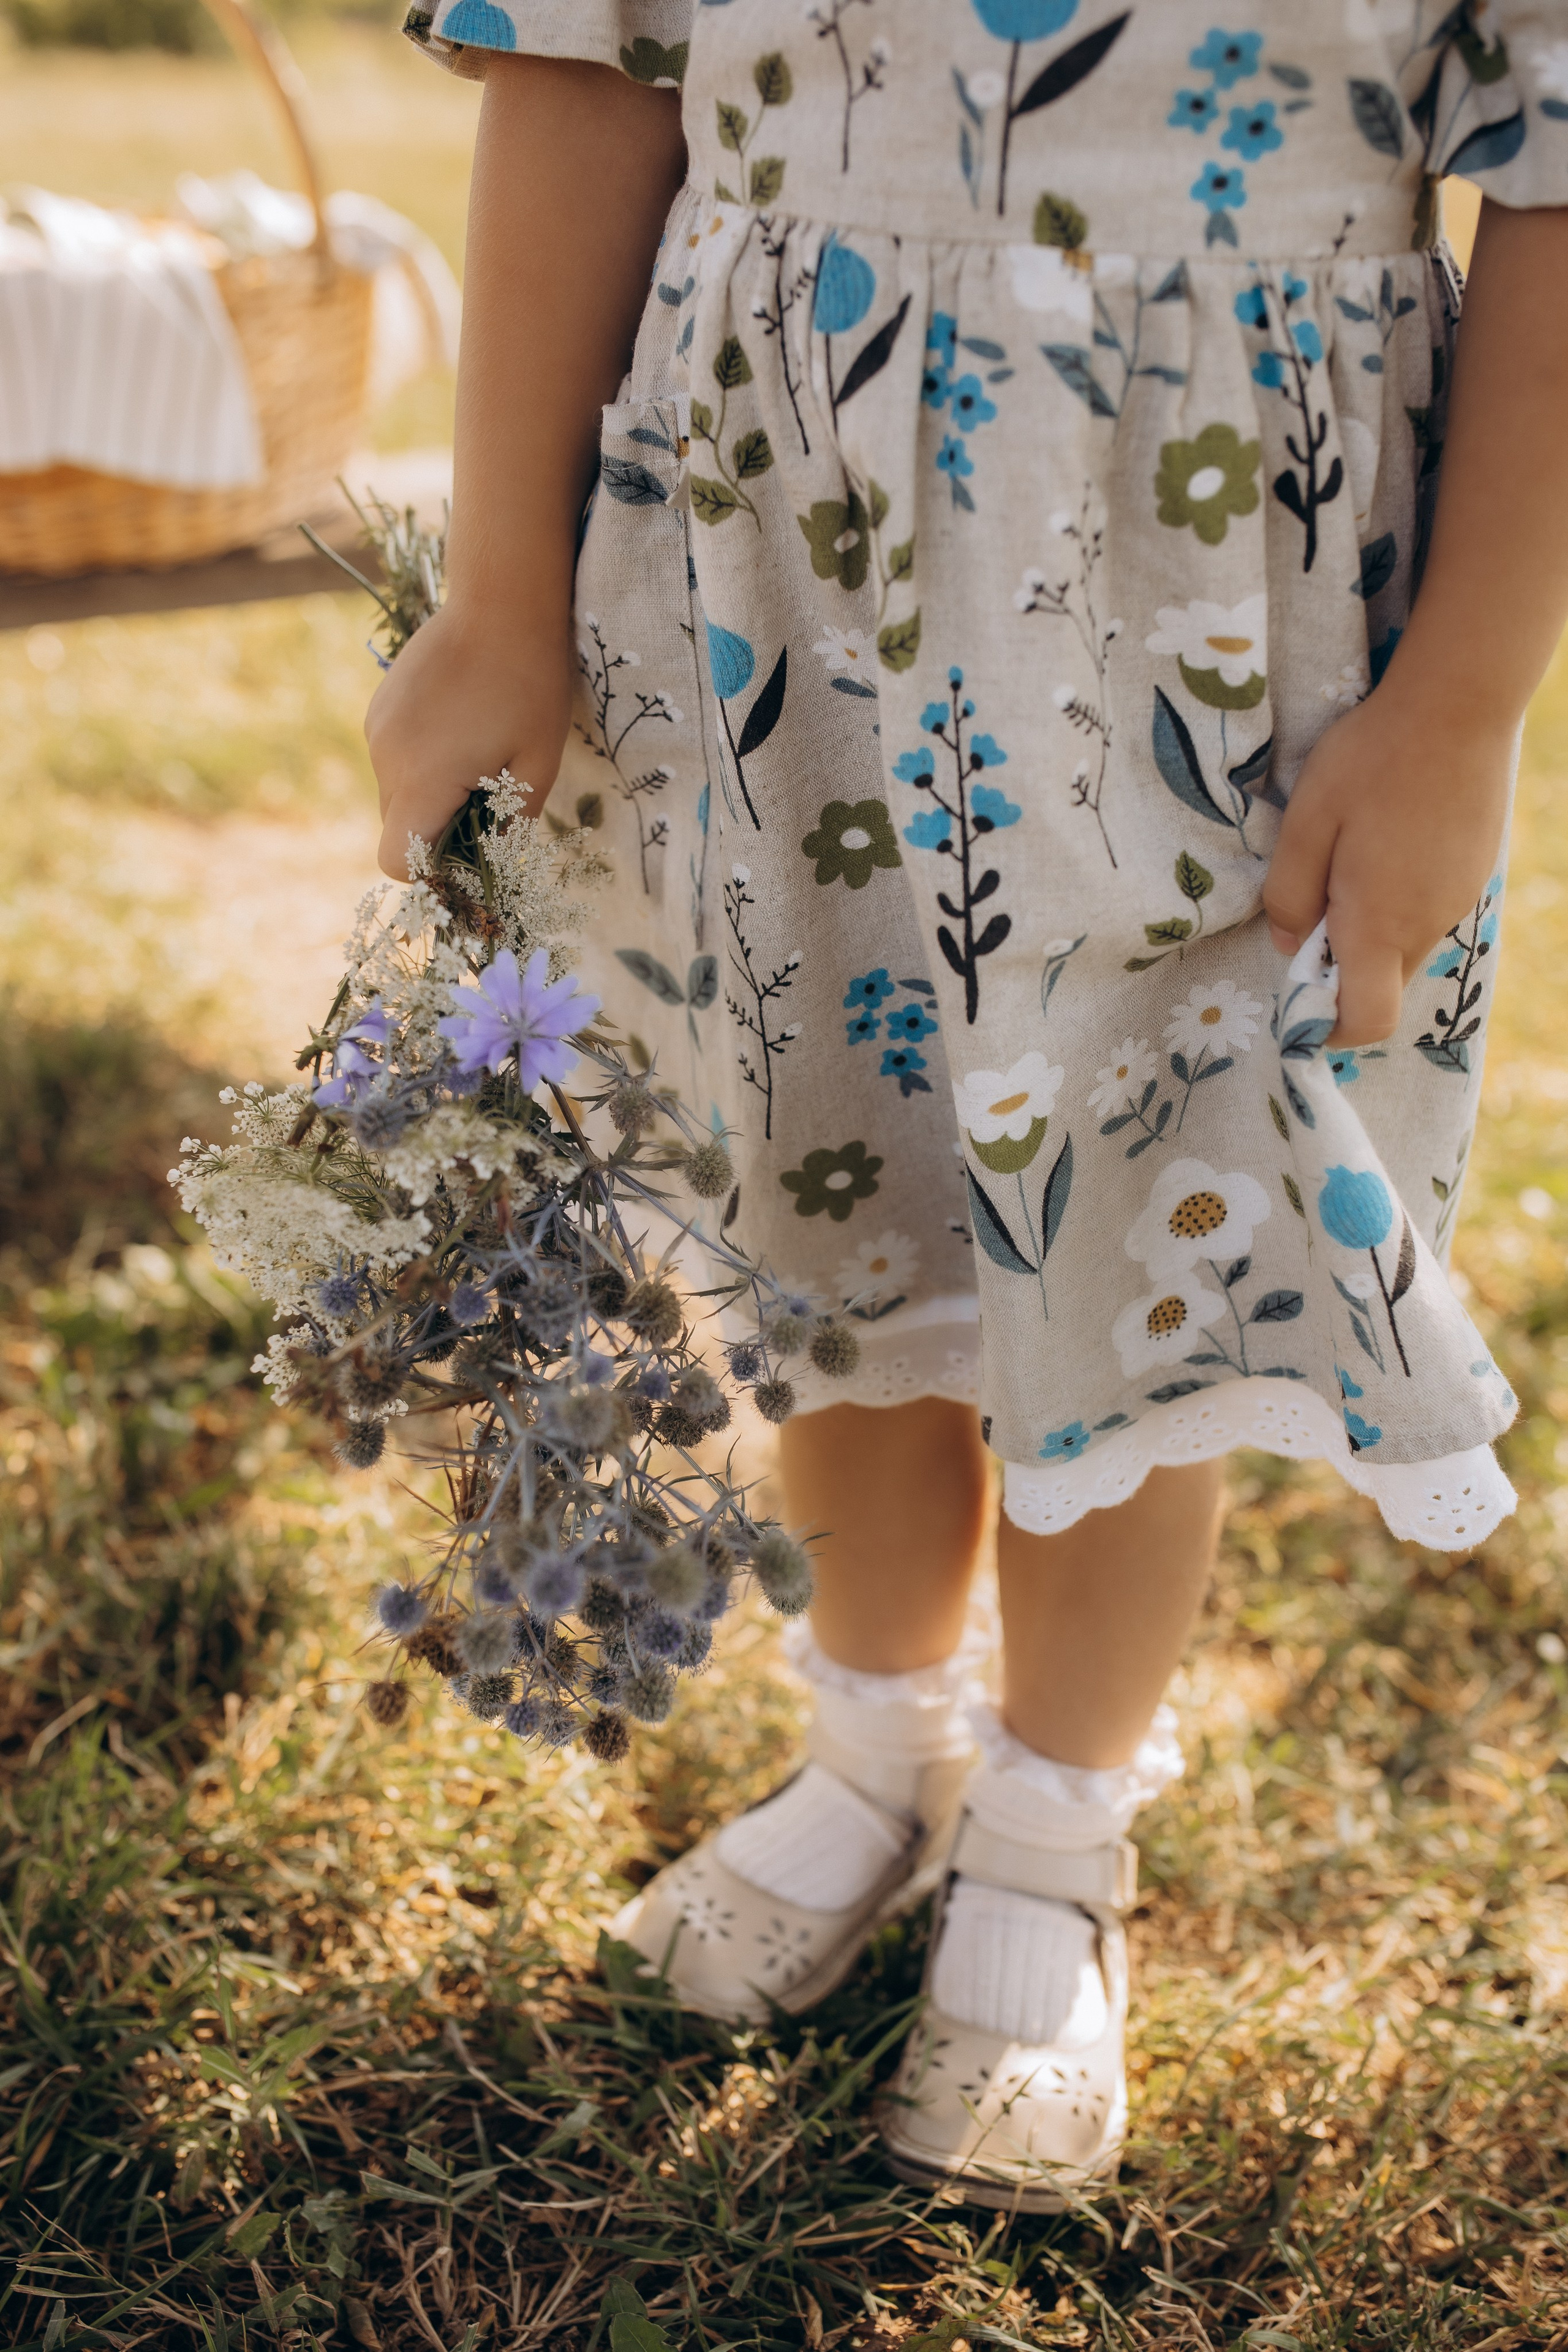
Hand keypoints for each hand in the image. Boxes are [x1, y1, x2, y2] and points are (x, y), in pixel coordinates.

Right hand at [364, 600, 574, 878]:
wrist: (503, 599)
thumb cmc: (530, 685)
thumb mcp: (535, 768)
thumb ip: (506, 827)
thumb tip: (488, 864)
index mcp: (422, 779)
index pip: (397, 861)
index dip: (430, 871)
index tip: (469, 854)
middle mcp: (385, 757)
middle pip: (398, 827)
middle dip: (437, 830)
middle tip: (487, 800)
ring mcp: (377, 727)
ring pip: (396, 792)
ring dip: (431, 791)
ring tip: (478, 753)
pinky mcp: (380, 705)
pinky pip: (393, 757)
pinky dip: (422, 760)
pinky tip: (461, 727)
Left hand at [1262, 682, 1512, 1045]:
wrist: (1459, 702)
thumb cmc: (1373, 758)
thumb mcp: (1307, 820)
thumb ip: (1290, 893)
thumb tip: (1289, 946)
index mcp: (1379, 922)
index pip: (1366, 1020)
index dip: (1327, 1026)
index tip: (1298, 999)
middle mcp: (1427, 924)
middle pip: (1381, 983)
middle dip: (1340, 967)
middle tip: (1313, 902)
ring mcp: (1458, 899)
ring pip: (1405, 945)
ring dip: (1370, 928)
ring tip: (1349, 858)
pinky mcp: (1474, 872)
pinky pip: (1428, 911)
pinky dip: (1398, 900)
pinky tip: (1385, 840)